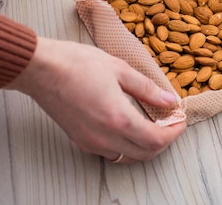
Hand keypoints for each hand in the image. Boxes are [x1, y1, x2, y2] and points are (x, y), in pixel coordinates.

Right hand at [6, 37, 185, 162]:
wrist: (41, 69)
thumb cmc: (77, 64)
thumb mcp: (120, 69)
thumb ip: (147, 89)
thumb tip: (169, 101)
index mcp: (119, 119)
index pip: (157, 140)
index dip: (174, 132)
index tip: (180, 119)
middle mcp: (105, 138)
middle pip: (146, 153)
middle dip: (164, 140)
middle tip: (170, 122)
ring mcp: (91, 142)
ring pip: (128, 157)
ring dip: (145, 145)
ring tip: (153, 124)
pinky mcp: (80, 140)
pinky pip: (111, 152)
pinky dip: (127, 145)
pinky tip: (130, 126)